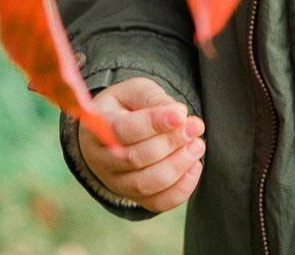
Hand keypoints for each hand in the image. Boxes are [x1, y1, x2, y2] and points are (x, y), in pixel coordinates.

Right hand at [79, 76, 205, 212]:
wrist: (114, 131)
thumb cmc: (127, 107)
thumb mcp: (135, 92)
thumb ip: (153, 99)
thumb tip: (178, 114)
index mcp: (96, 128)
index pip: (122, 130)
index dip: (153, 123)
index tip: (181, 115)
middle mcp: (100, 160)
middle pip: (134, 159)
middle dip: (170, 143)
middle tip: (196, 126)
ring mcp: (115, 183)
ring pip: (145, 184)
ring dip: (178, 166)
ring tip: (198, 145)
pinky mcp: (133, 197)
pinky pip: (157, 203)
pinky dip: (180, 189)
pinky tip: (195, 166)